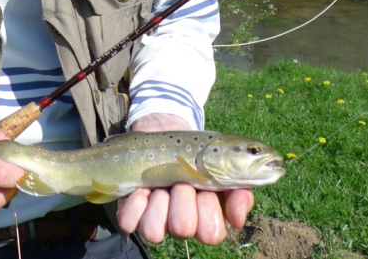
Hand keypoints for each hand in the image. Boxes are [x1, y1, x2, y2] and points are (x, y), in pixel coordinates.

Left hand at [116, 114, 253, 244]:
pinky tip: (141, 189)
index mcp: (205, 215)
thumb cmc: (198, 153)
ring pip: (154, 231)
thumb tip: (236, 220)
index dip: (209, 213)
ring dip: (158, 202)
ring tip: (161, 184)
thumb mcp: (223, 163)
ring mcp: (155, 218)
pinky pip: (129, 222)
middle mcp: (180, 222)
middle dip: (183, 200)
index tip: (207, 190)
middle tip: (183, 181)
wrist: (168, 133)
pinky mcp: (132, 211)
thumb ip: (238, 189)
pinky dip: (135, 203)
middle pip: (182, 229)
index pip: (211, 234)